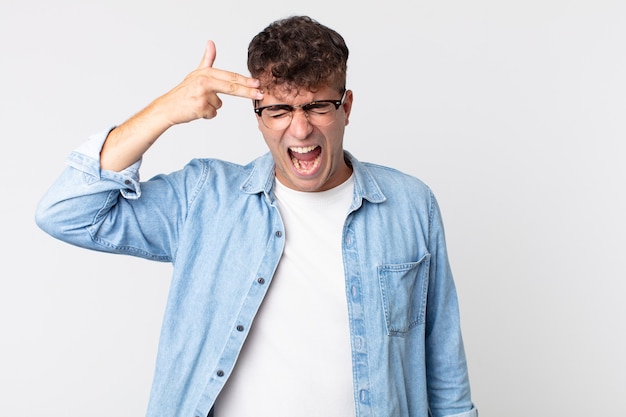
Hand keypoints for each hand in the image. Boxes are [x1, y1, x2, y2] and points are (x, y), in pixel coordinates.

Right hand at [100, 41, 262, 171]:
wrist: (167, 107)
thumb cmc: (183, 91)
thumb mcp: (196, 73)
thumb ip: (207, 59)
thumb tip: (211, 43)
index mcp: (206, 73)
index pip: (230, 76)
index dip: (245, 80)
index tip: (257, 83)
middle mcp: (204, 81)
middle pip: (231, 87)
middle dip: (248, 92)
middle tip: (261, 94)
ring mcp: (202, 94)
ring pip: (219, 105)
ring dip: (211, 107)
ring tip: (198, 103)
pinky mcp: (200, 107)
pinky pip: (212, 114)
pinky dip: (206, 115)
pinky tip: (196, 110)